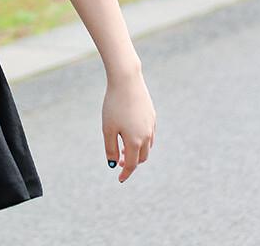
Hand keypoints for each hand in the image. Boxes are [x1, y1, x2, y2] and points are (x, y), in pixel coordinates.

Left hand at [102, 68, 155, 182]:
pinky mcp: (152, 115)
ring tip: (124, 147)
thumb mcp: (108, 128)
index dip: (125, 173)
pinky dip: (142, 139)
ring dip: (137, 151)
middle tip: (120, 160)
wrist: (126, 81)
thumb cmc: (114, 104)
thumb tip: (114, 164)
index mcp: (135, 141)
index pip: (132, 164)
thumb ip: (111, 148)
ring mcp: (151, 125)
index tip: (119, 179)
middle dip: (132, 162)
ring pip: (147, 145)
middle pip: (142, 157)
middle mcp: (147, 135)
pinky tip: (132, 133)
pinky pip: (149, 133)